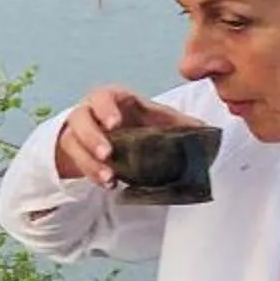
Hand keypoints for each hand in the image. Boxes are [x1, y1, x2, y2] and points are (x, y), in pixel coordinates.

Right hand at [54, 85, 196, 184]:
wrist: (109, 132)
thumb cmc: (135, 120)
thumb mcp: (155, 119)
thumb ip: (178, 123)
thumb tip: (207, 130)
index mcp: (112, 99)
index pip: (103, 97)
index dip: (106, 109)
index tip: (115, 124)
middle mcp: (90, 112)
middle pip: (81, 118)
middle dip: (92, 137)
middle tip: (106, 153)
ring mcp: (78, 131)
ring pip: (72, 142)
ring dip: (89, 161)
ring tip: (109, 178)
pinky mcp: (73, 150)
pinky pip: (75, 161)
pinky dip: (90, 173)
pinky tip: (106, 183)